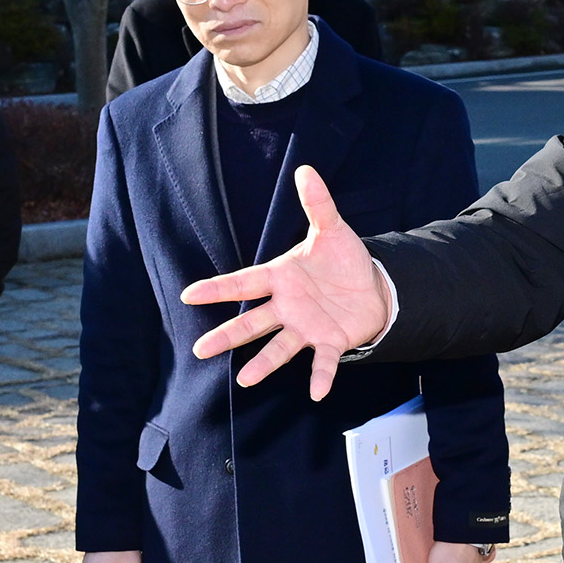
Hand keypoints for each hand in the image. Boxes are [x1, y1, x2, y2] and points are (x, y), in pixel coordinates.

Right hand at [183, 167, 393, 398]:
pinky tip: (317, 392)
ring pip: (278, 347)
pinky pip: (323, 361)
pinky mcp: (330, 341)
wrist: (374, 286)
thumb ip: (317, 204)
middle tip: (200, 349)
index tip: (189, 293)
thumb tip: (306, 170)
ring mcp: (306, 326)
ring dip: (263, 363)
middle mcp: (287, 306)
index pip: (243, 283)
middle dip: (227, 335)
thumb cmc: (344, 260)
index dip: (217, 289)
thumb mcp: (332, 229)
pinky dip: (320, 376)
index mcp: (281, 278)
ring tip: (244, 380)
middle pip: (251, 322)